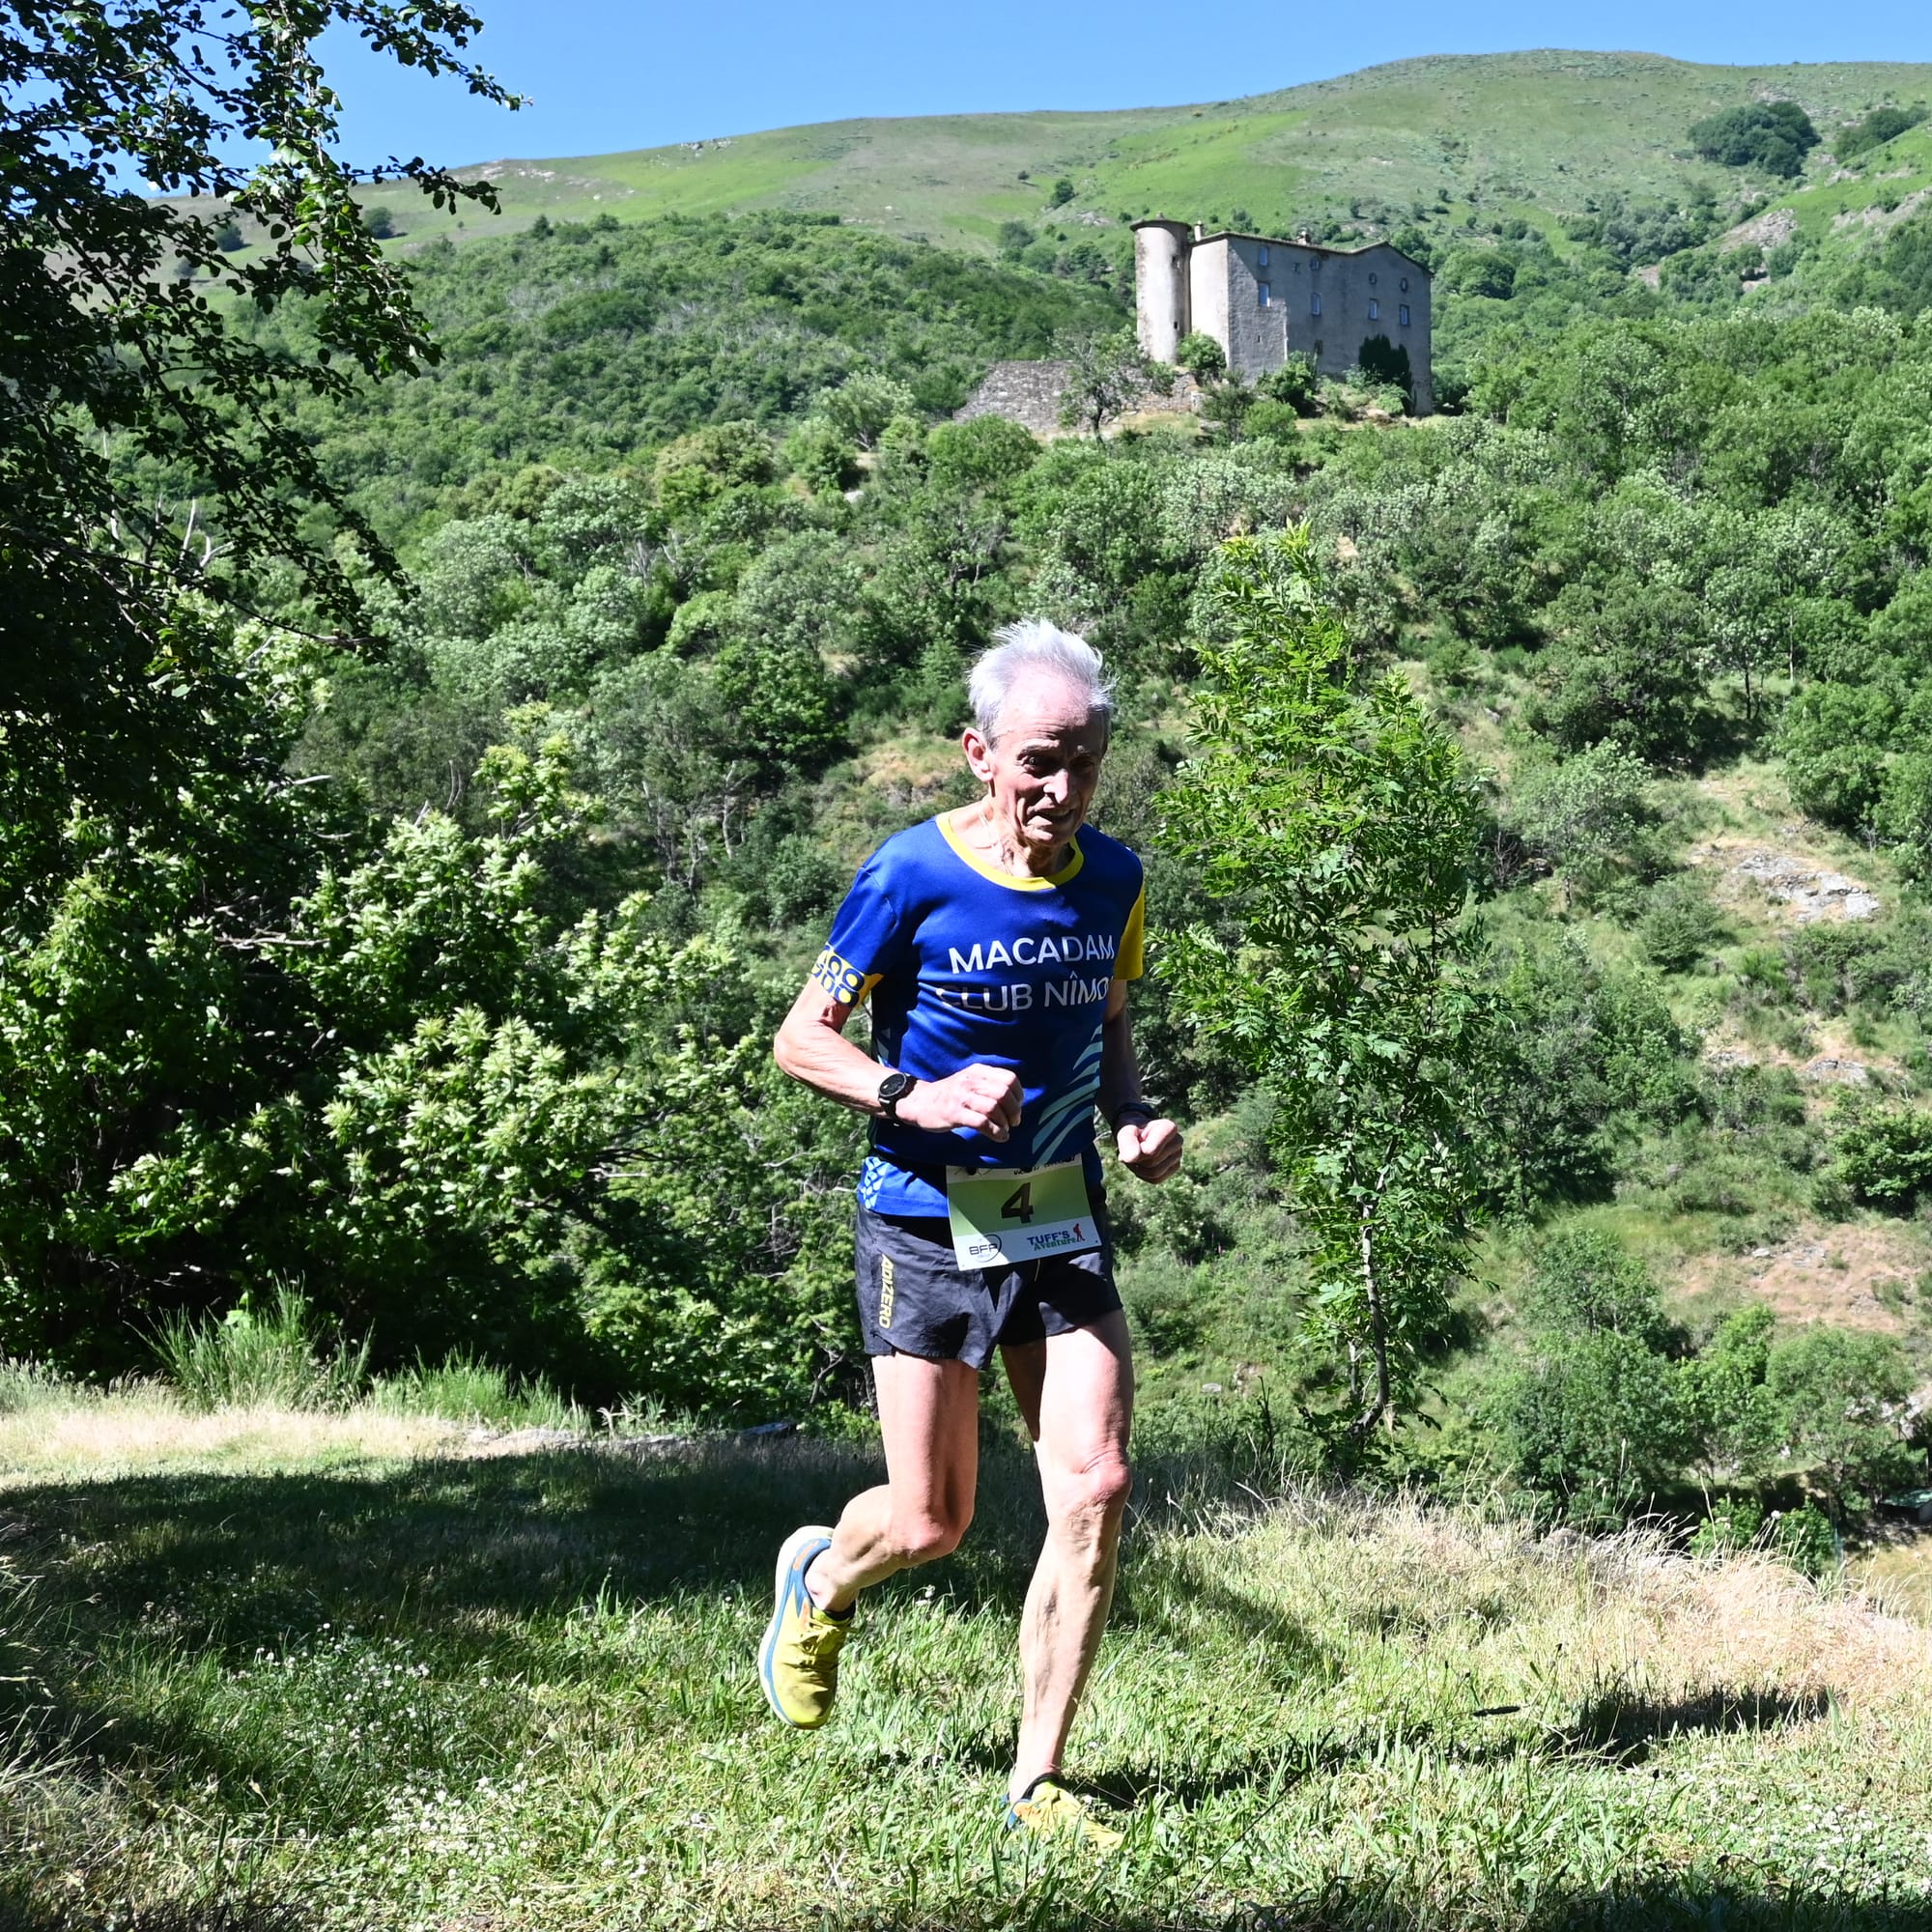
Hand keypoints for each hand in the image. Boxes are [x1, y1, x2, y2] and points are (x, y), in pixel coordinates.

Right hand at [898, 1063, 1023, 1141]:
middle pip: (1004, 1093)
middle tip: (1013, 1122)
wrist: (918, 1102)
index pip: (1009, 1078)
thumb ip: (989, 1085)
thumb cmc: (948, 1094)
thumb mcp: (968, 1081)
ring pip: (994, 1108)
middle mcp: (970, 1081)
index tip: (1016, 1106)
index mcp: (977, 1071)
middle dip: (1014, 1111)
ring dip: (1005, 1123)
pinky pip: (982, 1123)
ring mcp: (961, 1097)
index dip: (1018, 1094)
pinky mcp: (954, 1113)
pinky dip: (995, 1132)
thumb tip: (1016, 1101)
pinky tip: (999, 1137)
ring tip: (1004, 1130)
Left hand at [1116, 1116, 1182, 1182]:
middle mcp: (1177, 1141)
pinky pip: (1156, 1179)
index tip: (1134, 1140)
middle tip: (1132, 1149)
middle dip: (1136, 1160)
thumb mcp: (1125, 1132)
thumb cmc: (1132, 1132)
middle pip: (1152, 1163)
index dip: (1136, 1150)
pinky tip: (1142, 1163)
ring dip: (1138, 1168)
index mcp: (1169, 1128)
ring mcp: (1177, 1155)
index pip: (1150, 1151)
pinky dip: (1143, 1174)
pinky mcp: (1174, 1168)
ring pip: (1154, 1173)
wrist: (1137, 1135)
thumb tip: (1132, 1158)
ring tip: (1136, 1156)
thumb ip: (1126, 1141)